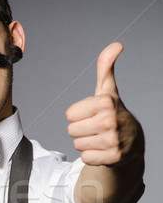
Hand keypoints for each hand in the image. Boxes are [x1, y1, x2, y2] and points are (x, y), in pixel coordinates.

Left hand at [66, 42, 139, 165]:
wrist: (132, 142)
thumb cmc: (113, 113)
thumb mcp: (107, 90)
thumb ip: (105, 67)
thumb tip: (117, 44)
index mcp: (105, 102)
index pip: (69, 114)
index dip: (79, 115)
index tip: (93, 114)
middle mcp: (110, 120)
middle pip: (71, 130)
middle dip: (81, 130)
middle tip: (96, 128)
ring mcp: (113, 140)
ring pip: (77, 145)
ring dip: (86, 143)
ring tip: (100, 138)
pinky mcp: (113, 157)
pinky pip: (86, 158)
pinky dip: (92, 156)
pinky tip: (103, 150)